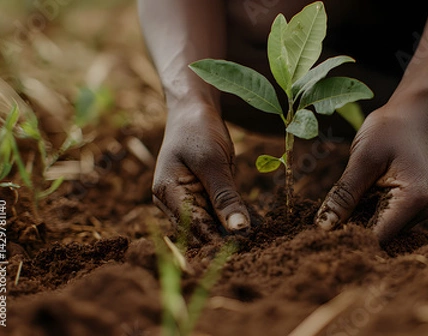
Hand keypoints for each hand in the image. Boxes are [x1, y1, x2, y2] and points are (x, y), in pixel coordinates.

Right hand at [152, 105, 248, 241]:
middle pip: (201, 230)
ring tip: (260, 235)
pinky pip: (218, 212)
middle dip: (228, 237)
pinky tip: (257, 224)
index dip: (220, 240)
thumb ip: (225, 197)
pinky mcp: (200, 195)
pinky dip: (235, 216)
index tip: (248, 244)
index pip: (195, 227)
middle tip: (259, 243)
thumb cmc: (198, 130)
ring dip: (234, 229)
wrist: (193, 109)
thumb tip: (239, 229)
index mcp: (167, 193)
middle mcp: (172, 202)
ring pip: (212, 224)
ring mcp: (185, 199)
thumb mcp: (212, 162)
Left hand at [315, 100, 427, 242]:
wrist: (415, 113)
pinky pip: (382, 217)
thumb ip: (344, 194)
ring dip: (356, 222)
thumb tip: (324, 227)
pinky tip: (351, 201)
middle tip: (319, 225)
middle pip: (378, 237)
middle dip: (349, 232)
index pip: (377, 238)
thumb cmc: (390, 129)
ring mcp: (418, 211)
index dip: (347, 241)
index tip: (319, 240)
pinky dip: (364, 212)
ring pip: (378, 229)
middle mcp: (421, 212)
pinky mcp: (410, 206)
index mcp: (413, 201)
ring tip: (336, 207)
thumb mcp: (363, 158)